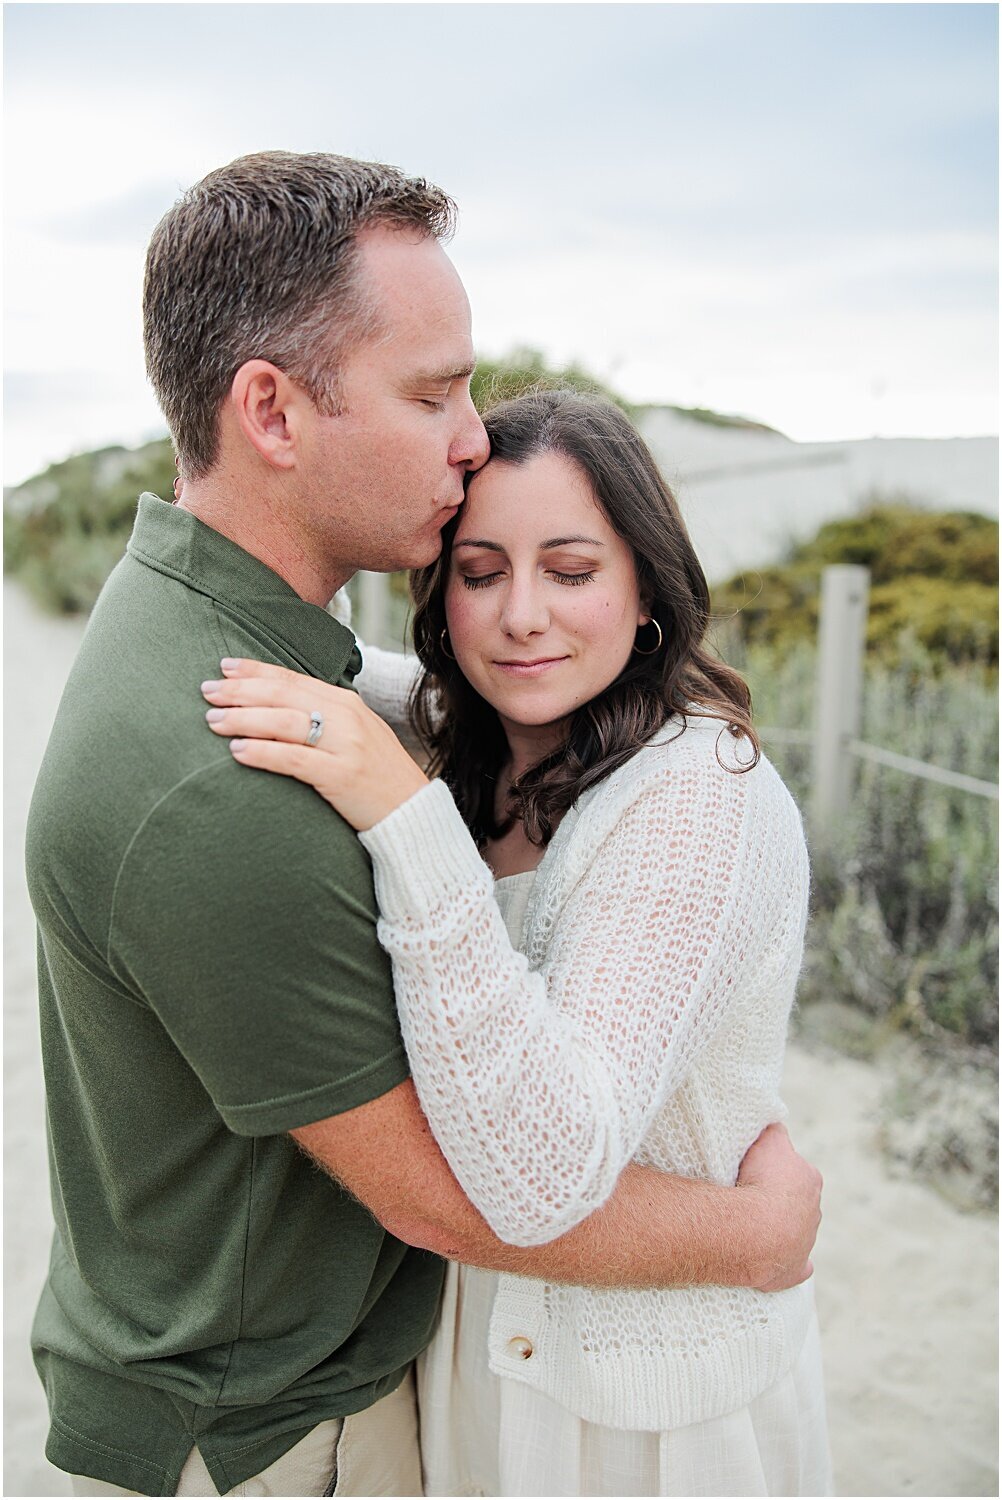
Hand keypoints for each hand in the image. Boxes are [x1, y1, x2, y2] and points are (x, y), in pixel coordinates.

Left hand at [201, 659, 428, 830]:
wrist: (412, 813)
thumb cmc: (375, 776)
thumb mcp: (355, 735)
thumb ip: (324, 718)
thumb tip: (276, 708)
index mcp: (347, 702)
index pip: (293, 678)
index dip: (256, 670)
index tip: (224, 666)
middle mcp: (347, 717)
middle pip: (284, 694)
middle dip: (241, 690)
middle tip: (207, 690)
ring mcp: (346, 745)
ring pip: (285, 722)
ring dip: (244, 718)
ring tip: (213, 720)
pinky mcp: (342, 775)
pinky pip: (294, 759)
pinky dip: (263, 752)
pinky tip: (237, 751)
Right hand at [736, 1123, 821, 1291]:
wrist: (755, 1230)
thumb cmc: (760, 1181)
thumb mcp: (769, 1140)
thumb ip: (775, 1130)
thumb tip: (776, 1125)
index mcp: (811, 1180)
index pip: (796, 1169)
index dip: (776, 1168)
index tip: (757, 1170)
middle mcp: (814, 1212)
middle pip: (797, 1202)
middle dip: (779, 1200)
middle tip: (750, 1196)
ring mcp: (805, 1243)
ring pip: (796, 1232)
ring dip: (778, 1228)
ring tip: (749, 1224)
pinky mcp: (794, 1270)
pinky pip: (797, 1267)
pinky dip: (790, 1263)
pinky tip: (777, 1259)